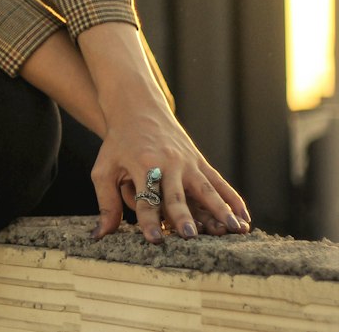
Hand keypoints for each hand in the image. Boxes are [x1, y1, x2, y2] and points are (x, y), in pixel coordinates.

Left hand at [90, 111, 250, 242]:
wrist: (136, 107)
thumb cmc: (118, 142)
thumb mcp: (105, 167)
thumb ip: (106, 202)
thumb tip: (100, 236)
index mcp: (141, 164)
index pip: (145, 198)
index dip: (148, 220)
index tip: (155, 240)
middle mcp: (165, 163)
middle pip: (175, 194)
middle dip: (182, 216)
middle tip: (190, 236)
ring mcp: (185, 161)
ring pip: (205, 188)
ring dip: (219, 209)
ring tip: (233, 229)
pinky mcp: (198, 160)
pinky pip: (218, 181)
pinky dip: (232, 198)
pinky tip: (245, 217)